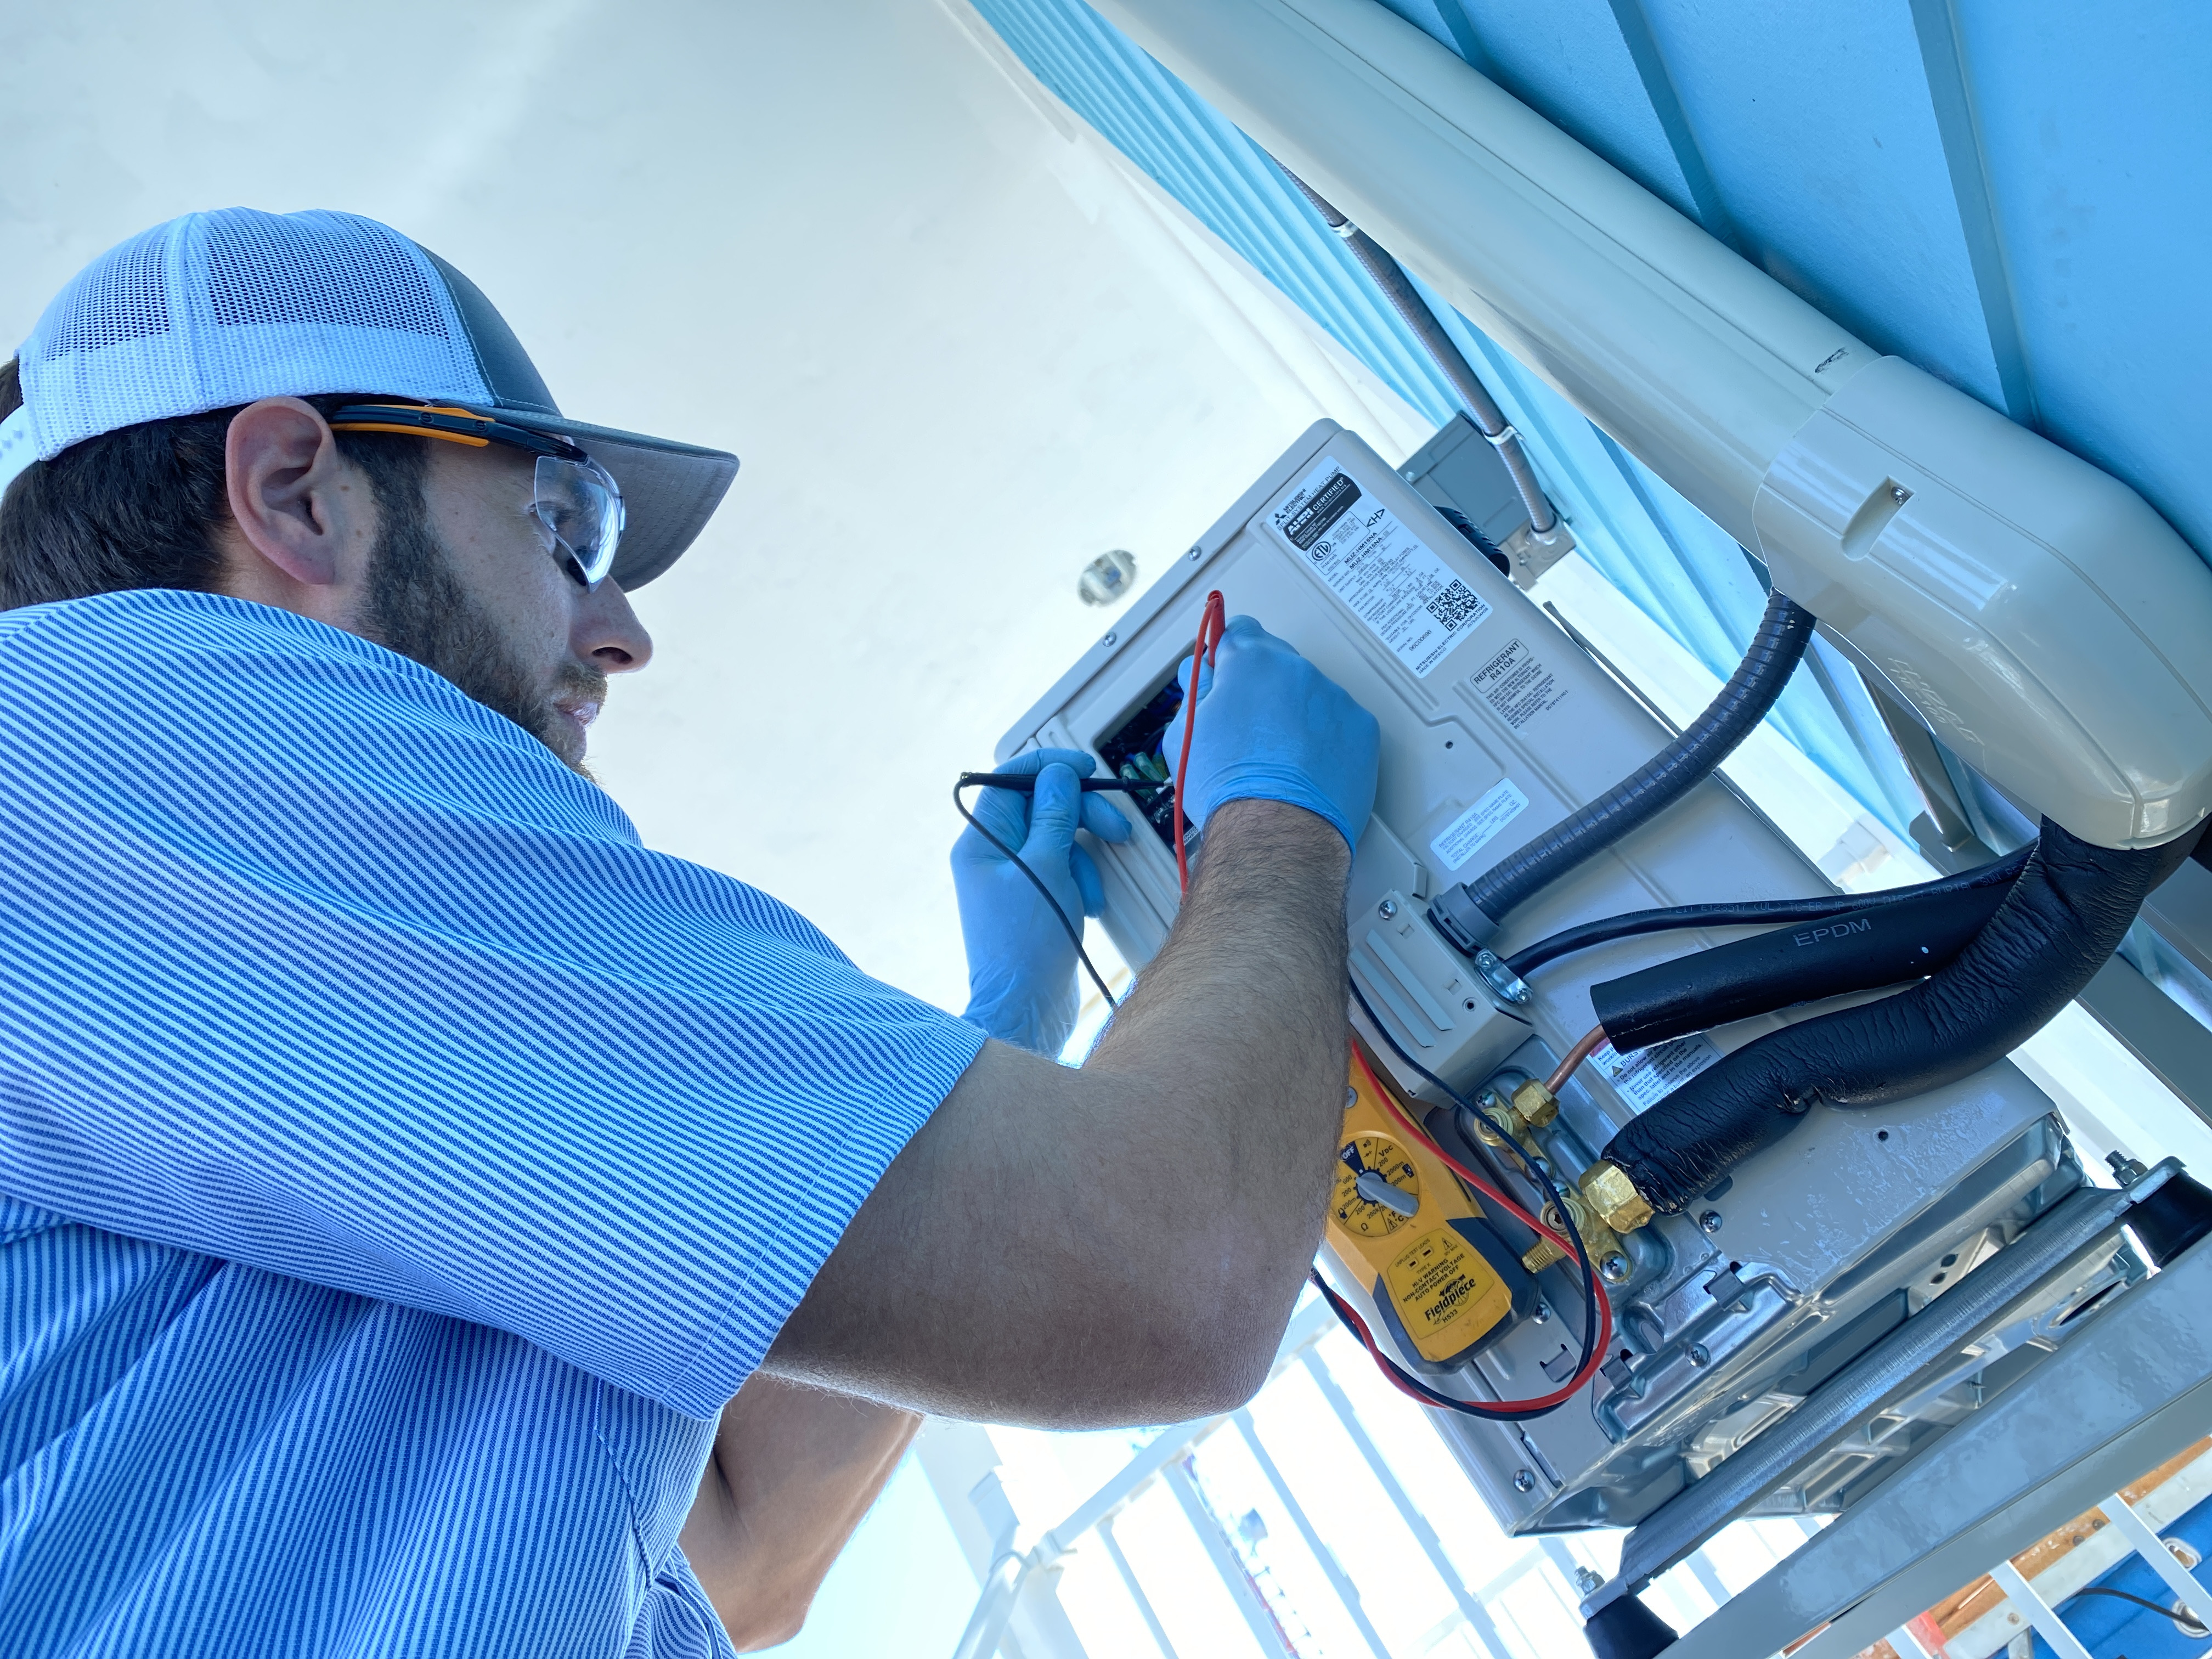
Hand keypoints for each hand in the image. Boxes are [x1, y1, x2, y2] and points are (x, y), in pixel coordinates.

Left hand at [952, 748, 1131, 1055]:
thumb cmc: (1027, 945)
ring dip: (1086, 859)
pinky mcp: (1034, 898)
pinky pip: (1064, 869)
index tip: (1086, 768)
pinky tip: (1089, 908)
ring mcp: (1013, 878)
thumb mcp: (1046, 867)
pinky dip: (1082, 881)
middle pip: (1043, 807)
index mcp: (981, 841)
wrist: (1026, 1009)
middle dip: (1082, 817)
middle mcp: (992, 855)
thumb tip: (1057, 774)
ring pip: (1059, 839)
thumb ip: (1054, 814)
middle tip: (1115, 830)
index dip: (1050, 767)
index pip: (1011, 779)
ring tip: (1092, 893)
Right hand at [1160, 615, 1379, 851]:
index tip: (1225, 670)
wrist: (1277, 834)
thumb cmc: (1229, 790)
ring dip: (1296, 714)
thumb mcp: (1184, 734)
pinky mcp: (1362, 728)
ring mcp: (1334, 697)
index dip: (1227, 654)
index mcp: (1249, 662)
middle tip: (1247, 730)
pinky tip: (1307, 767)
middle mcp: (1296, 670)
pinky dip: (1326, 738)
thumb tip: (1201, 674)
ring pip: (1310, 694)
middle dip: (1262, 687)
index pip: (1237, 631)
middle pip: (1277, 663)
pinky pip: (1339, 722)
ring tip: (1278, 759)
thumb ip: (1195, 691)